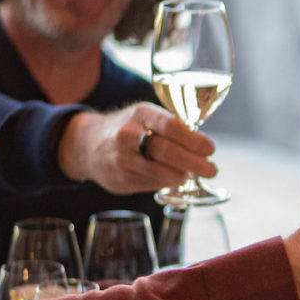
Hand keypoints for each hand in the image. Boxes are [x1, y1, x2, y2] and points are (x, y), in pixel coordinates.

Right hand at [58, 103, 213, 194]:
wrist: (88, 144)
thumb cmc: (129, 128)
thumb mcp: (146, 116)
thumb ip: (172, 127)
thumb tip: (204, 147)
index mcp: (140, 114)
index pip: (171, 126)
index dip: (194, 140)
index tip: (210, 149)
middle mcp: (128, 136)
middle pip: (167, 152)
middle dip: (195, 163)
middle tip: (211, 170)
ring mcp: (122, 160)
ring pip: (161, 173)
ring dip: (183, 176)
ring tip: (193, 174)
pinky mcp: (120, 181)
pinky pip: (151, 185)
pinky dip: (167, 183)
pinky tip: (174, 179)